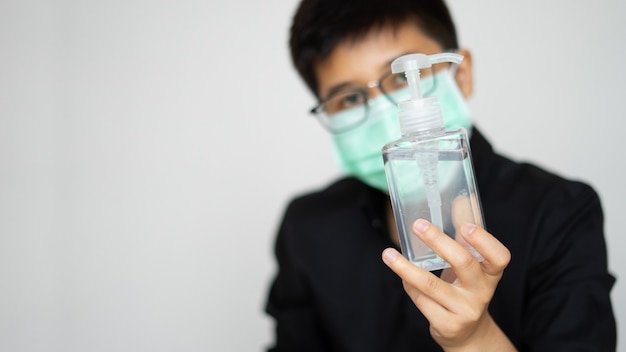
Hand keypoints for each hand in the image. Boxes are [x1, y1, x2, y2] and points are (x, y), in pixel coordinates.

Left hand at [381, 219, 514, 350]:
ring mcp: (464, 310)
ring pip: (432, 285)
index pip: (499, 257)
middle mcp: (482, 292)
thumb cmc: (466, 289)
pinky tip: (400, 273)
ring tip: (388, 254)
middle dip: (439, 242)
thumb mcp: (471, 264)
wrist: (467, 333)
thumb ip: (465, 235)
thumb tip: (460, 199)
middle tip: (418, 225)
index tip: (465, 226)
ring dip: (406, 268)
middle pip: (464, 264)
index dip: (484, 241)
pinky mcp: (447, 324)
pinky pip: (421, 299)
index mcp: (491, 274)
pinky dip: (408, 284)